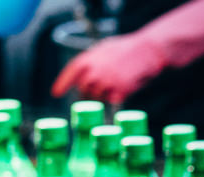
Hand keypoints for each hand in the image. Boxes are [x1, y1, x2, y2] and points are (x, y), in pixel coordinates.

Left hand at [51, 31, 170, 104]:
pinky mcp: (119, 92)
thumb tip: (84, 75)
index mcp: (88, 59)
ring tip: (112, 87)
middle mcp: (94, 72)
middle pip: (83, 90)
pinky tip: (122, 90)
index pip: (70, 74)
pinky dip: (115, 98)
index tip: (56, 93)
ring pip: (97, 98)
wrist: (147, 50)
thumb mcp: (104, 49)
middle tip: (93, 94)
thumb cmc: (127, 48)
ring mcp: (106, 83)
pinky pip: (112, 101)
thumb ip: (92, 61)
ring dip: (102, 96)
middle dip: (86, 94)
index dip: (62, 84)